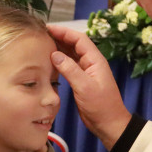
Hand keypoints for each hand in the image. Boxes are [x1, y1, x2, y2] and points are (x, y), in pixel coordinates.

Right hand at [48, 25, 130, 150]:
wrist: (109, 124)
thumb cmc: (100, 106)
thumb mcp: (84, 87)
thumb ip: (70, 69)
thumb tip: (54, 54)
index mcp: (95, 60)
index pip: (79, 40)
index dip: (64, 32)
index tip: (48, 28)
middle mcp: (91, 63)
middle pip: (74, 44)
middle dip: (60, 37)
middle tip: (42, 34)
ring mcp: (86, 72)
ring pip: (71, 54)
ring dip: (59, 48)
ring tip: (43, 43)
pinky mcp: (81, 81)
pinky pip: (69, 65)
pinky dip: (60, 61)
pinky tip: (49, 60)